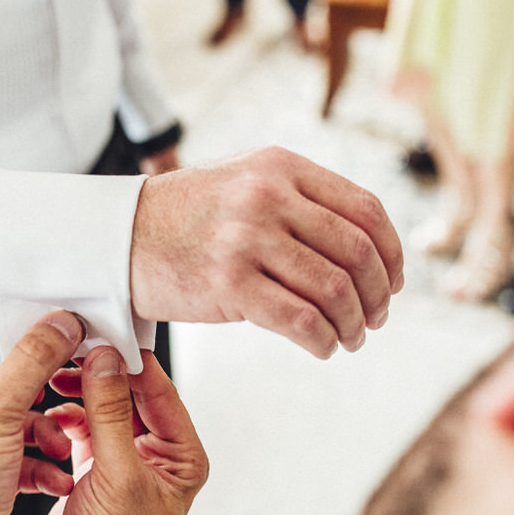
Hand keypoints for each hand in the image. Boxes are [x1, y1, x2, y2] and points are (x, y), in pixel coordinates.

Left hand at [0, 311, 85, 514]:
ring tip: (60, 443)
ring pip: (13, 421)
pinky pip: (21, 457)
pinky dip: (43, 464)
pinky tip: (58, 474)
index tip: (34, 326)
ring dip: (45, 431)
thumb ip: (30, 361)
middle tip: (59, 381)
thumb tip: (58, 324)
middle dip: (34, 392)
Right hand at [32, 347, 207, 514]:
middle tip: (71, 349)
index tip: (102, 334)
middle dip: (100, 373)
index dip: (131, 361)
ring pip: (104, 407)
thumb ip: (110, 415)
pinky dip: (67, 416)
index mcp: (182, 454)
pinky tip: (50, 413)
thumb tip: (108, 362)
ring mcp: (126, 459)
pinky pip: (84, 426)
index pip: (160, 390)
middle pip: (130, 394)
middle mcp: (158, 454)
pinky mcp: (96, 467)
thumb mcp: (115, 476)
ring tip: (54, 377)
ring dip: (80, 393)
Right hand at [129, 146, 403, 358]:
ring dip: (353, 324)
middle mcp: (268, 196)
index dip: (392, 252)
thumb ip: (303, 201)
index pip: (366, 209)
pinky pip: (302, 321)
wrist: (120, 237)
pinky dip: (323, 341)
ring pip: (335, 290)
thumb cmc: (191, 218)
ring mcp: (247, 238)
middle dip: (378, 295)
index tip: (394, 282)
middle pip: (358, 252)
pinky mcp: (229, 283)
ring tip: (349, 338)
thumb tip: (372, 249)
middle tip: (376, 319)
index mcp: (282, 167)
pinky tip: (323, 347)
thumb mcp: (248, 183)